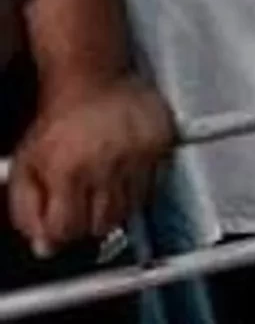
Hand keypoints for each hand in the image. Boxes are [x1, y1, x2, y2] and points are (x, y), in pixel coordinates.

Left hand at [8, 74, 172, 254]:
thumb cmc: (60, 121)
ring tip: (103, 184)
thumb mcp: (25, 165)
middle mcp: (105, 166)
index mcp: (67, 171)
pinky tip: (123, 170)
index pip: (66, 230)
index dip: (61, 231)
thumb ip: (25, 210)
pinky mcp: (161, 146)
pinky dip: (139, 188)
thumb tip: (44, 246)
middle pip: (102, 225)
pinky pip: (154, 187)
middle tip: (83, 202)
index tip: (60, 224)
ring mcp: (137, 156)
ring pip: (130, 210)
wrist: (95, 78)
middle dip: (89, 220)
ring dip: (115, 206)